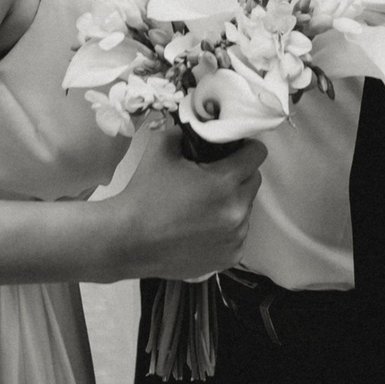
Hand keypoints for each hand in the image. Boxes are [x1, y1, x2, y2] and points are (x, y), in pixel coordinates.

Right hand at [111, 131, 264, 279]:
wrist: (127, 240)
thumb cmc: (144, 193)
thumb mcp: (162, 147)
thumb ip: (188, 131)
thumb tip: (203, 126)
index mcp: (224, 182)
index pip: (257, 154)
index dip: (244, 147)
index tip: (231, 149)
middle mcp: (236, 211)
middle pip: (253, 180)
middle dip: (238, 173)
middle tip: (212, 175)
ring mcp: (235, 237)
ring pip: (246, 208)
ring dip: (232, 201)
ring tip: (203, 204)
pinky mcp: (230, 257)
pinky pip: (238, 233)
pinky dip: (226, 227)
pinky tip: (202, 226)